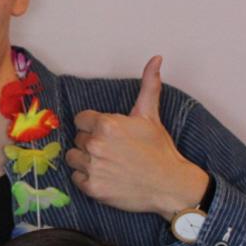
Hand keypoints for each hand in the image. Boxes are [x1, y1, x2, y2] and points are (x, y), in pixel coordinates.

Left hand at [65, 57, 204, 217]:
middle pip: (77, 138)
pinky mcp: (93, 188)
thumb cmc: (160, 150)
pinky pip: (76, 178)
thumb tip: (156, 58)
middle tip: (113, 151)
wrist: (172, 186)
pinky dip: (87, 179)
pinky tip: (106, 178)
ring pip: (73, 158)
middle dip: (91, 142)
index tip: (109, 135)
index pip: (80, 120)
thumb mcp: (151, 116)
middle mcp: (96, 145)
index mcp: (106, 124)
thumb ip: (148, 85)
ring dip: (86, 161)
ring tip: (108, 164)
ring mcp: (94, 167)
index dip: (94, 126)